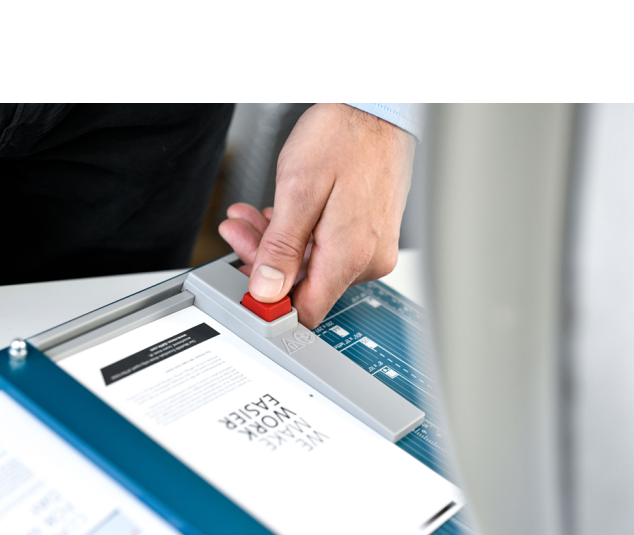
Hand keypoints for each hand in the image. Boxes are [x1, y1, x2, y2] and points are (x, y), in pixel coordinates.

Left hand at [218, 103, 414, 327]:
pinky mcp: (373, 237)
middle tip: (239, 231)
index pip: (307, 311)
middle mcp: (367, 259)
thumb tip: (267, 289)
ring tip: (252, 216)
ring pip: (314, 266)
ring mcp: (373, 249)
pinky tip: (281, 215)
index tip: (248, 286)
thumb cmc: (344, 136)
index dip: (272, 305)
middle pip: (306, 286)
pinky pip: (330, 250)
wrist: (380, 109)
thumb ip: (281, 248)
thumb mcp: (298, 190)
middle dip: (265, 262)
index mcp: (349, 255)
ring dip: (279, 244)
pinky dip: (302, 236)